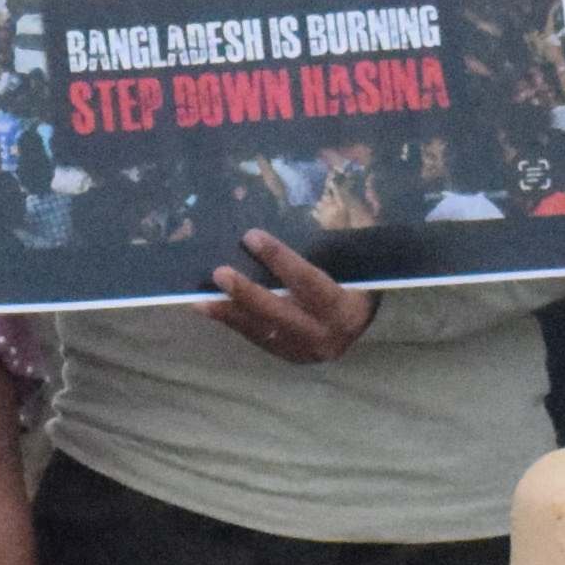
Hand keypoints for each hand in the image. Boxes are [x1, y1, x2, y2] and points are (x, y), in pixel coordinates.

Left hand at [211, 230, 375, 363]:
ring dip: (231, 314)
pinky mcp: (292, 356)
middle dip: (248, 294)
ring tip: (201, 300)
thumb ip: (330, 242)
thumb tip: (303, 207)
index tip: (252, 237)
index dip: (279, 259)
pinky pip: (260, 339)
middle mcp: (327, 334)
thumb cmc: (357, 280)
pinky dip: (237, 323)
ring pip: (265, 331)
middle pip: (281, 313)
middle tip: (220, 274)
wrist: (364, 321)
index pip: (309, 281)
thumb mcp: (351, 261)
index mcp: (346, 307)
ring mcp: (308, 351)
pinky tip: (213, 309)